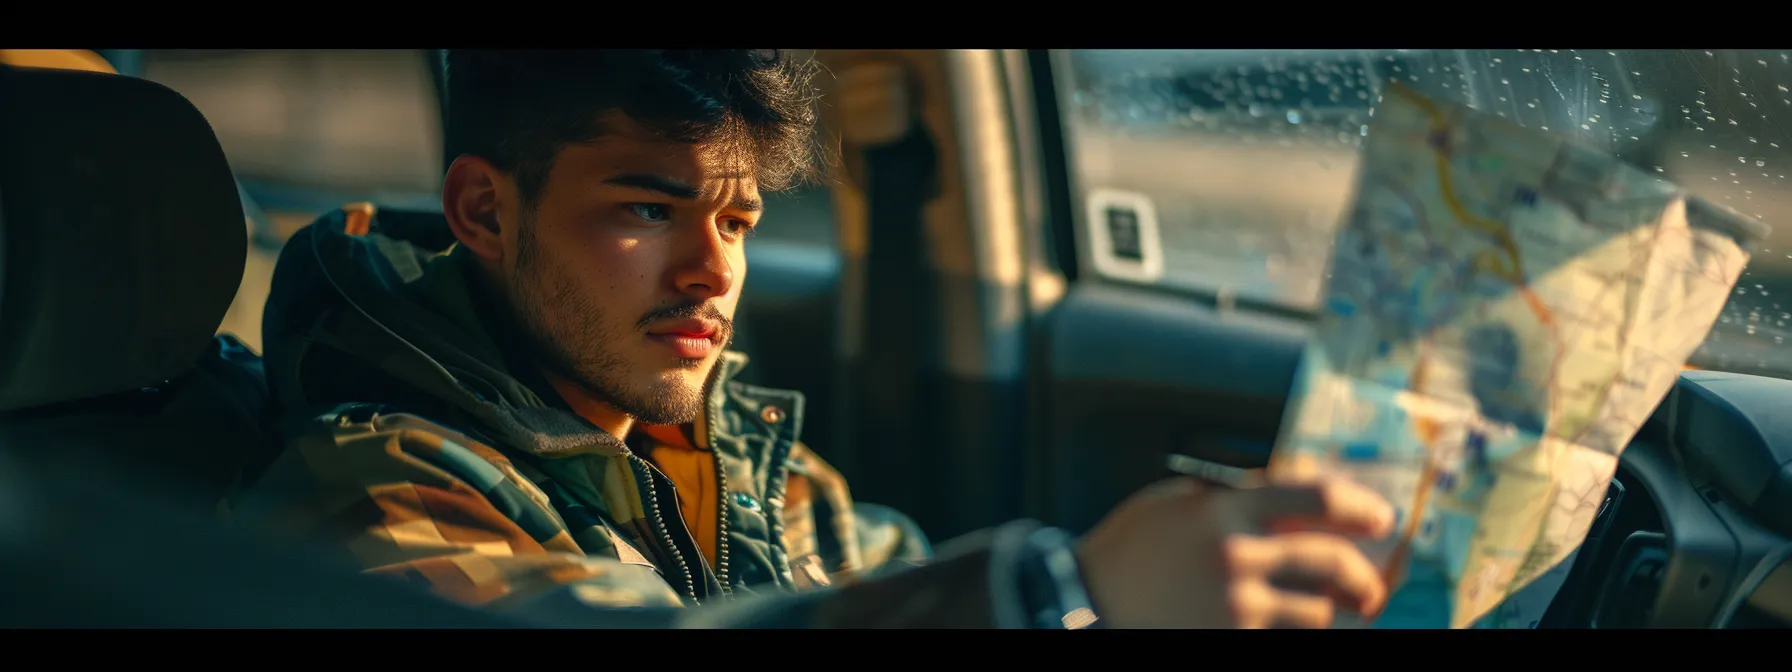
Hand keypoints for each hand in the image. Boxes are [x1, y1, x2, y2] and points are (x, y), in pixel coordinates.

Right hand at [1075, 475, 1395, 627]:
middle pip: (1330, 559)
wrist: (1085, 604)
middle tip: (1372, 584)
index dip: (1360, 505)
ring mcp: (1236, 607)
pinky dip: (1303, 634)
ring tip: (1341, 613)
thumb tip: (1293, 502)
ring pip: (1318, 612)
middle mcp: (1237, 556)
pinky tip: (1302, 628)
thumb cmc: (1128, 551)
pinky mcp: (1232, 640)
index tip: (1381, 517)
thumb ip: (1231, 499)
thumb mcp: (1177, 504)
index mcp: (1224, 510)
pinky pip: (1289, 639)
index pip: (1316, 496)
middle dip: (1364, 574)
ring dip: (1336, 613)